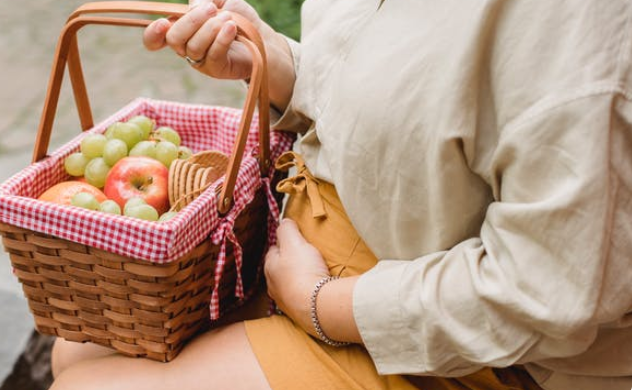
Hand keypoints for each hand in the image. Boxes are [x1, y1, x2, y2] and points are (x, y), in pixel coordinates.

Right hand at [143, 0, 261, 79]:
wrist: (261, 36)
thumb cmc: (237, 17)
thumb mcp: (220, 0)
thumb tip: (194, 5)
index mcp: (181, 29)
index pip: (155, 38)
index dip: (153, 34)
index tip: (163, 23)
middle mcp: (186, 46)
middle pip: (174, 39)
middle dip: (191, 21)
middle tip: (212, 9)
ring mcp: (201, 60)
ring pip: (193, 47)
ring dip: (211, 28)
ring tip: (229, 19)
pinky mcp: (216, 69)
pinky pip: (213, 55)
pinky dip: (221, 39)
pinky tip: (231, 28)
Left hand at [264, 219, 329, 332]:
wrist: (317, 306)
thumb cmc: (303, 271)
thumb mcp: (294, 242)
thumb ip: (287, 229)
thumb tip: (284, 222)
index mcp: (269, 267)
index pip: (274, 250)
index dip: (285, 243)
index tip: (297, 241)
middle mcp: (274, 286)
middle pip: (282, 269)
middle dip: (292, 263)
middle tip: (308, 257)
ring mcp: (286, 302)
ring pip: (291, 285)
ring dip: (300, 280)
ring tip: (315, 274)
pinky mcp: (300, 313)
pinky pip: (303, 299)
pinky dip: (308, 293)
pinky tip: (318, 290)